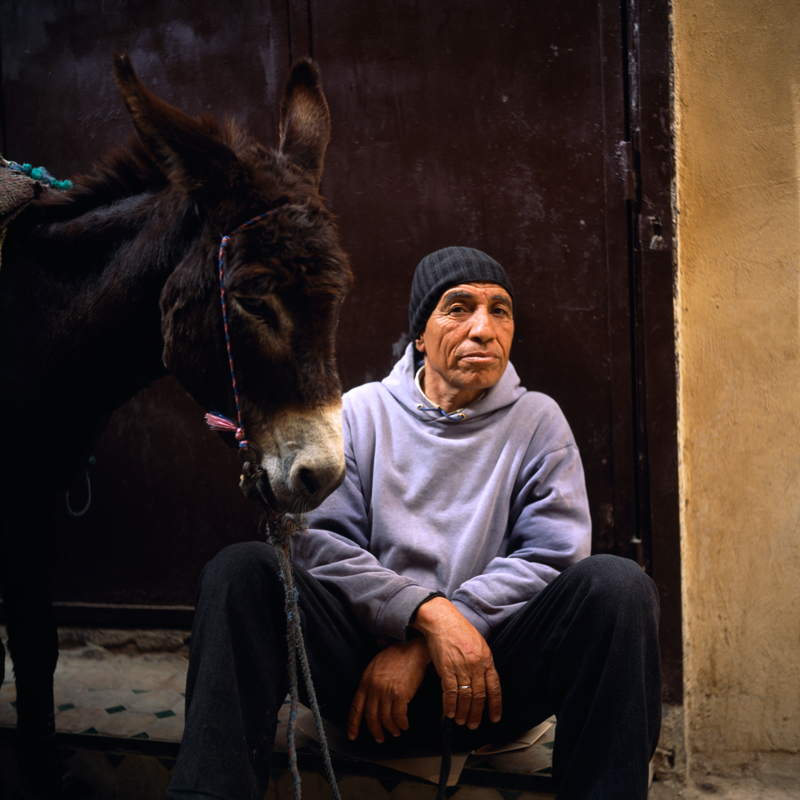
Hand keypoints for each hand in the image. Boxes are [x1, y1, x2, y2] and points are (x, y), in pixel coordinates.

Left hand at [347, 636, 430, 742]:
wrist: (412, 646)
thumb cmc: (396, 655)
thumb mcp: (376, 666)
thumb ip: (371, 683)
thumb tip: (370, 701)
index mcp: (365, 680)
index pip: (356, 707)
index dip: (353, 724)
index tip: (352, 735)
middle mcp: (374, 687)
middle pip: (371, 717)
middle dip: (375, 731)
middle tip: (380, 738)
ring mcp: (387, 691)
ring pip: (385, 719)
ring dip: (391, 729)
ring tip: (395, 731)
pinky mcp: (401, 694)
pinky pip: (399, 716)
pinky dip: (402, 724)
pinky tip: (404, 725)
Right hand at [410, 597, 501, 729]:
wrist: (442, 619)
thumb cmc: (459, 629)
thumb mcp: (479, 643)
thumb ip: (483, 661)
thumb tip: (484, 679)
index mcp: (486, 659)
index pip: (494, 688)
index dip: (495, 705)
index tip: (494, 718)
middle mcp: (476, 665)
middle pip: (479, 696)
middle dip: (477, 713)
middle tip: (474, 725)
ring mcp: (461, 667)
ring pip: (465, 697)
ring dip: (463, 712)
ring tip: (461, 721)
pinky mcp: (446, 668)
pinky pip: (450, 692)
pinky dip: (450, 704)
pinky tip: (450, 712)